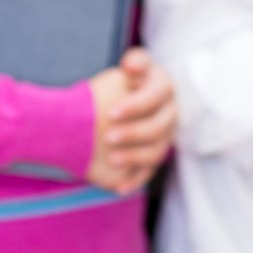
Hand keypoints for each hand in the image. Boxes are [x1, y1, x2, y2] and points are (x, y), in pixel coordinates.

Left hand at [86, 48, 176, 194]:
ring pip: (157, 150)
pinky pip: (148, 171)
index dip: (137, 105)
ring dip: (135, 156)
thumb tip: (131, 65)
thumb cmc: (105, 92)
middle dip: (134, 131)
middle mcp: (167, 111)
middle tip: (108, 136)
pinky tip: (120, 187)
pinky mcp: (150, 158)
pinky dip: (135, 180)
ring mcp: (162, 136)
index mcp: (161, 86)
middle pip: (159, 124)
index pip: (157, 94)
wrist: (86, 123)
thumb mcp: (117, 76)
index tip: (111, 113)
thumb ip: (132, 66)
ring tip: (112, 158)